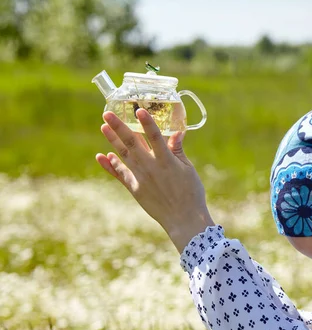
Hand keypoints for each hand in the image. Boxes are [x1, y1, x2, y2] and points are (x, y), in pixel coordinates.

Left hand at [95, 109, 214, 252]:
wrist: (184, 219)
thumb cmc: (191, 193)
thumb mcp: (188, 169)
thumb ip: (178, 150)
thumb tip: (177, 132)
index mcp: (167, 161)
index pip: (155, 137)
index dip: (146, 122)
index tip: (138, 110)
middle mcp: (151, 168)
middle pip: (132, 143)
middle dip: (119, 127)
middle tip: (107, 113)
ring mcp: (141, 178)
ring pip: (123, 155)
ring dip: (112, 141)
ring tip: (103, 127)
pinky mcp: (135, 189)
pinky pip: (120, 175)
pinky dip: (111, 165)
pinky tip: (102, 156)